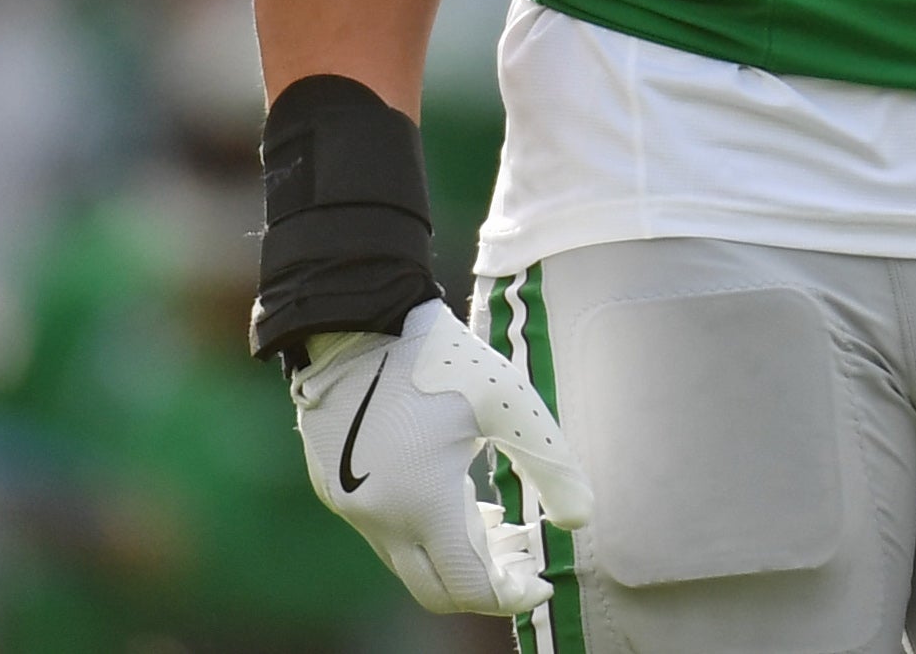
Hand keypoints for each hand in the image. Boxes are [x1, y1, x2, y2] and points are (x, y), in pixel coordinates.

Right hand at [291, 299, 594, 614]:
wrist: (354, 321)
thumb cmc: (441, 358)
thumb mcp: (509, 404)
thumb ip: (552, 465)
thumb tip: (582, 522)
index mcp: (423, 502)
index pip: (469, 586)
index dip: (511, 595)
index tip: (542, 582)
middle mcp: (379, 518)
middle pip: (436, 590)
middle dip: (484, 587)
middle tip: (522, 559)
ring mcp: (351, 506)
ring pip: (408, 562)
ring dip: (453, 558)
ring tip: (497, 523)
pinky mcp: (334, 489)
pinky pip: (383, 534)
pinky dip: (422, 534)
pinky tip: (454, 499)